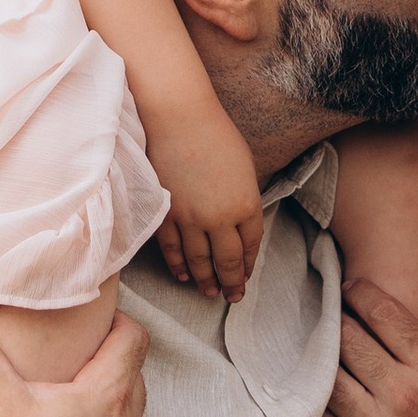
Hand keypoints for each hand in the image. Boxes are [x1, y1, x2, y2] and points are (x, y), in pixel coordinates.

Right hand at [145, 99, 267, 298]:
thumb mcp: (245, 168)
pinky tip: (183, 275)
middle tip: (231, 297)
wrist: (180, 119)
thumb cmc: (217, 135)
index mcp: (247, 204)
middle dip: (231, 283)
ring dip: (205, 280)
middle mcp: (220, 218)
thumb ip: (244, 198)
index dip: (249, 265)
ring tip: (209, 292)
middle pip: (228, 261)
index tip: (247, 276)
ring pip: (199, 261)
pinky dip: (178, 265)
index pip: (251, 246)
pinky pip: (172, 249)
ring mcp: (191, 219)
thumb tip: (240, 222)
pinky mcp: (166, 215)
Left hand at [318, 278, 417, 416]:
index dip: (358, 292)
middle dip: (334, 319)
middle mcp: (402, 395)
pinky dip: (311, 399)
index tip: (349, 288)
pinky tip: (311, 386)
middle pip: (347, 337)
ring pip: (327, 374)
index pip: (382, 313)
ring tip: (315, 345)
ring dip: (318, 356)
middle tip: (328, 312)